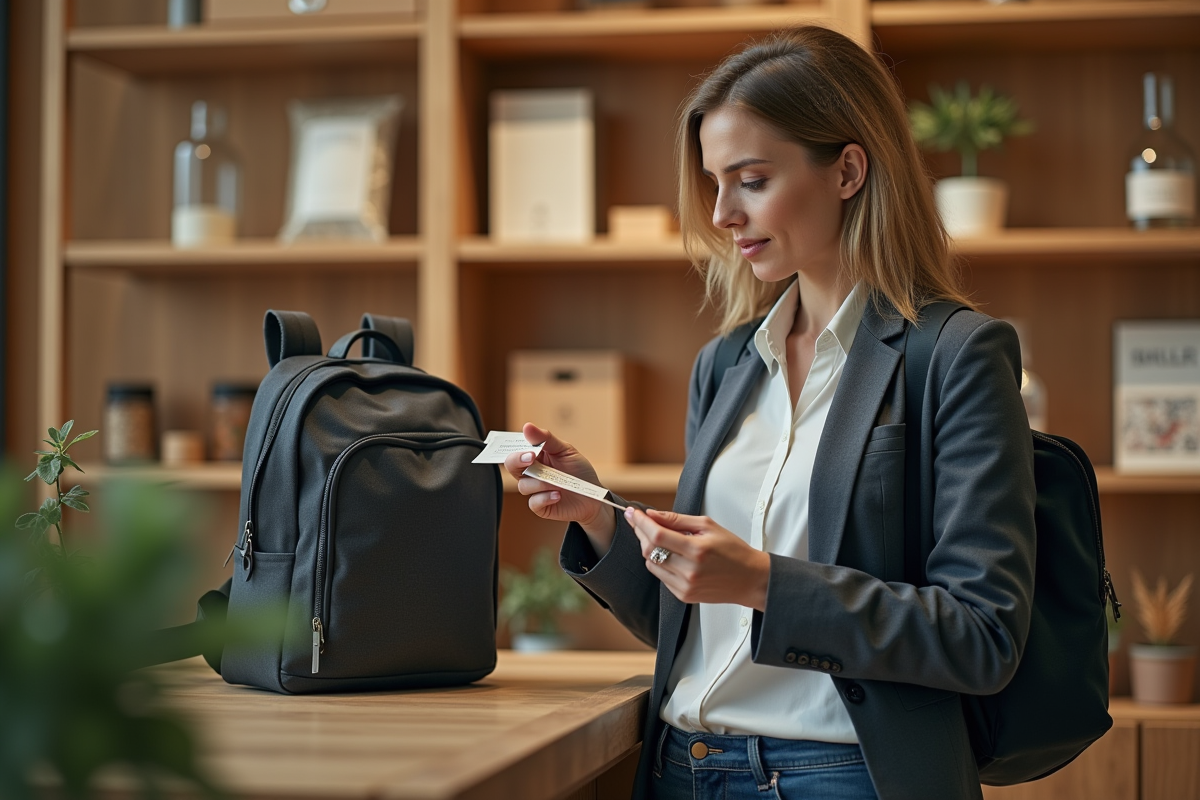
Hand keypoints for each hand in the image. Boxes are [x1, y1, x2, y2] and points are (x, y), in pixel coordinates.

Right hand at [503, 423, 614, 543]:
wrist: (592, 495)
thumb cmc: (578, 471)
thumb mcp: (566, 450)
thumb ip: (547, 439)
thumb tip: (527, 426)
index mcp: (534, 456)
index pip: (516, 449)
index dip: (516, 448)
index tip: (528, 449)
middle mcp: (531, 472)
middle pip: (511, 465)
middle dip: (517, 460)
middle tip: (532, 458)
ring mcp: (534, 489)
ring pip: (523, 485)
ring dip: (540, 482)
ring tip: (558, 482)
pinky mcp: (540, 506)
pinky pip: (533, 502)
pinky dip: (545, 497)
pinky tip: (558, 494)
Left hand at [624, 507, 770, 610]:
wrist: (750, 579)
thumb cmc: (733, 551)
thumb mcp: (708, 526)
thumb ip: (677, 520)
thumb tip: (652, 514)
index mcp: (696, 550)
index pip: (657, 535)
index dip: (641, 522)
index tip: (633, 513)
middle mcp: (689, 571)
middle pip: (649, 550)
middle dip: (641, 533)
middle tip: (640, 521)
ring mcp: (685, 586)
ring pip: (650, 564)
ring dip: (648, 548)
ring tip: (657, 537)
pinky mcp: (683, 596)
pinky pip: (660, 576)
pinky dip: (658, 562)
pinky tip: (669, 554)